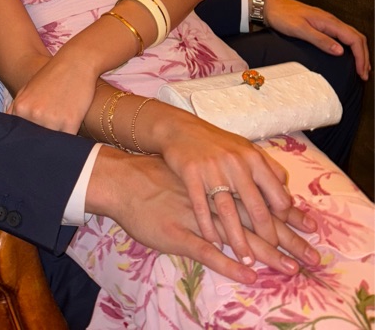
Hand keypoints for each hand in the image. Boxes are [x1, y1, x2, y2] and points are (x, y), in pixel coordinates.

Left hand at [6, 54, 96, 134]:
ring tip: (59, 128)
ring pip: (52, 142)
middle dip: (39, 141)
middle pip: (35, 140)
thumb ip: (16, 110)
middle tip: (45, 136)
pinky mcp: (71, 122)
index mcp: (21, 108)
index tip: (30, 140)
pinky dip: (68, 136)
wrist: (75, 62)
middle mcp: (34, 115)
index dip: (26, 139)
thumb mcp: (27, 90)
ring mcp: (53, 119)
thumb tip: (7, 128)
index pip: (20, 134)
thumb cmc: (51, 76)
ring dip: (55, 140)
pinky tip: (70, 126)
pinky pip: (68, 139)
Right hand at [86, 149, 319, 284]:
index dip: (287, 214)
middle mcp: (217, 188)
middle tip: (311, 258)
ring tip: (286, 269)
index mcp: (224, 173)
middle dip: (287, 238)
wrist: (126, 176)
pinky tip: (246, 271)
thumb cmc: (163, 171)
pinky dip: (230, 259)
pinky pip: (209, 245)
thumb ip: (228, 174)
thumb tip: (256, 183)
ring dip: (264, 252)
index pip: (262, 195)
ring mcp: (200, 208)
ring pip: (238, 232)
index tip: (311, 229)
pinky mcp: (181, 227)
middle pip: (258, 216)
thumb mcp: (201, 165)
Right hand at [155, 110, 305, 262]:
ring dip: (238, 239)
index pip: (277, 195)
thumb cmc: (217, 143)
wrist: (180, 129)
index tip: (282, 235)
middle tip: (271, 257)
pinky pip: (201, 207)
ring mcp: (212, 170)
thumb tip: (287, 194)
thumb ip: (268, 169)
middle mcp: (236, 164)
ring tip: (246, 259)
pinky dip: (208, 227)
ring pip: (229, 212)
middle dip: (266, 236)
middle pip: (256, 208)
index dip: (282, 219)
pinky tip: (214, 243)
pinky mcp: (191, 174)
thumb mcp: (246, 149)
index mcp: (253, 159)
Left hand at [264, 0, 370, 79]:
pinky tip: (346, 55)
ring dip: (358, 52)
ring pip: (350, 36)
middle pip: (357, 38)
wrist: (269, 5)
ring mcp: (326, 23)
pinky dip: (349, 47)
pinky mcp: (320, 25)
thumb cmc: (282, 15)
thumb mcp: (300, 29)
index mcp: (329, 21)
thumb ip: (320, 40)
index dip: (361, 56)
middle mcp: (330, 21)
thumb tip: (340, 51)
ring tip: (360, 67)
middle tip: (364, 73)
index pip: (354, 39)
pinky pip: (341, 36)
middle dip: (364, 56)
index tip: (361, 71)